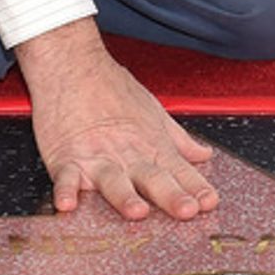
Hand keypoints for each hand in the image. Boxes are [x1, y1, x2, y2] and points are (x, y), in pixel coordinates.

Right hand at [16, 18, 217, 220]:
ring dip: (125, 197)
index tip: (210, 203)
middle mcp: (126, 154)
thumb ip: (178, 139)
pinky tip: (68, 205)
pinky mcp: (65, 158)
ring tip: (137, 211)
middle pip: (153, 178)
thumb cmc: (111, 86)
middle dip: (170, 196)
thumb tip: (203, 155)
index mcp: (149, 144)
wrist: (73, 63)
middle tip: (186, 210)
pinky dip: (66, 190)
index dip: (196, 187)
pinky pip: (65, 178)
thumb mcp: (153, 110)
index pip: (179, 170)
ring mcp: (96, 157)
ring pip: (113, 181)